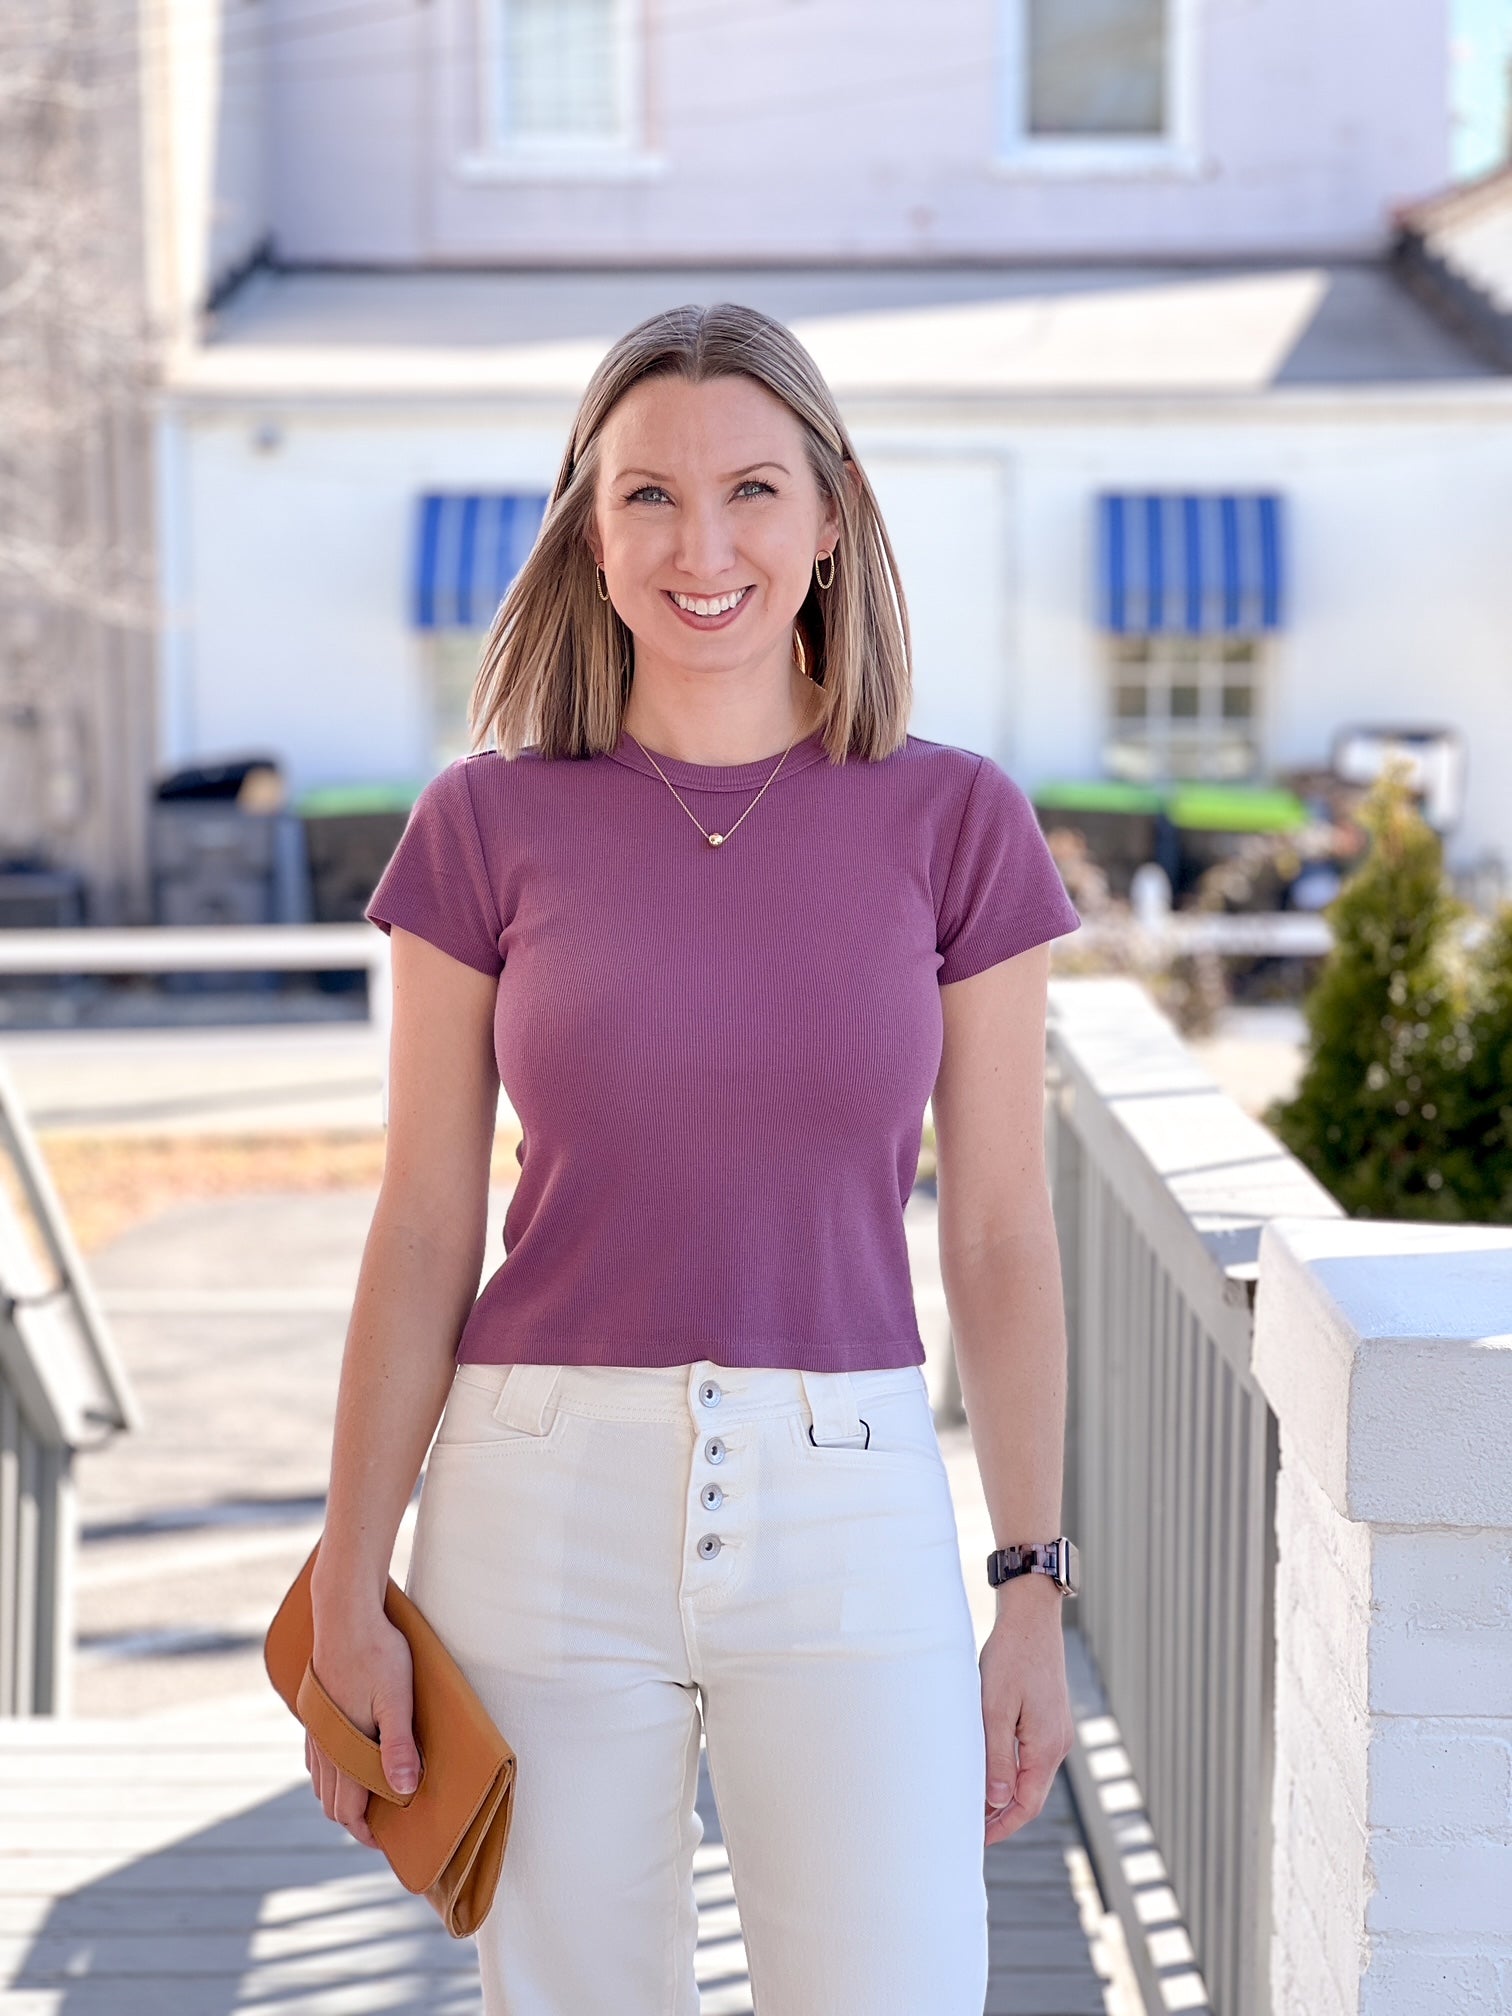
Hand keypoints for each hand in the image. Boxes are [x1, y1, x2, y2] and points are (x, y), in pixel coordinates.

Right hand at [305, 1606, 421, 1849]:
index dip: (366, 1832)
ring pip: (322, 1781)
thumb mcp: (397, 1699)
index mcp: (344, 1750)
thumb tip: (404, 1791)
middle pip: (332, 1802)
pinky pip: (317, 1756)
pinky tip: (347, 1761)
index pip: (349, 1811)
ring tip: (370, 1795)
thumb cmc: (377, 1653)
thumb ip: (398, 1746)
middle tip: (383, 1822)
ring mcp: (316, 1729)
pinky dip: (330, 1772)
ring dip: (341, 1796)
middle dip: (355, 1819)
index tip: (386, 1841)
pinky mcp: (314, 1711)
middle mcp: (324, 1746)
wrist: (344, 1614)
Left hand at [979, 1579, 1074, 1845]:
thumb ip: (997, 1757)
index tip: (976, 1840)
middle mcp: (1057, 1744)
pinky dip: (1011, 1771)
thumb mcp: (995, 1708)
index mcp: (1046, 1747)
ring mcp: (1055, 1731)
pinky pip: (1031, 1756)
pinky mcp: (1048, 1718)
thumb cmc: (1011, 1658)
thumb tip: (998, 1802)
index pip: (1026, 1805)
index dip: (1002, 1827)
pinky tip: (989, 1768)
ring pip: (1030, 1776)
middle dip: (1002, 1816)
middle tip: (969, 1828)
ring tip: (973, 1802)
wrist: (1032, 1618)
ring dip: (1005, 1793)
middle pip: (1031, 1796)